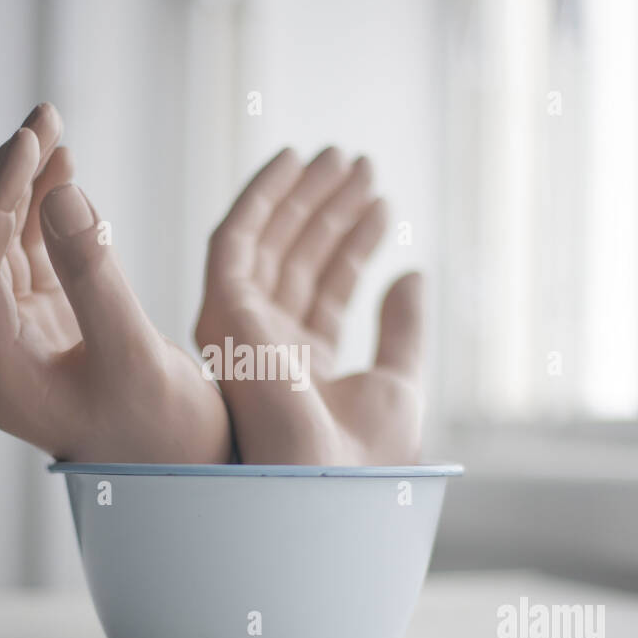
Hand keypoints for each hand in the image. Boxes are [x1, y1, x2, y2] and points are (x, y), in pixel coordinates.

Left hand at [0, 103, 231, 462]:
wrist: (190, 477)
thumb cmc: (167, 437)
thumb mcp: (136, 355)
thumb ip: (94, 275)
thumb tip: (56, 193)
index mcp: (4, 374)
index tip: (30, 145)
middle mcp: (3, 354)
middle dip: (7, 179)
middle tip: (42, 117)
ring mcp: (26, 340)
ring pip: (8, 247)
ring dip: (28, 189)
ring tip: (55, 129)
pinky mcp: (55, 329)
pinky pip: (38, 259)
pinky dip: (50, 214)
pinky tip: (66, 174)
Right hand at [194, 147, 423, 464]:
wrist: (325, 480)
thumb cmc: (364, 456)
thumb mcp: (398, 381)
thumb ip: (403, 329)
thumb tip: (414, 274)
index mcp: (302, 365)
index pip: (327, 288)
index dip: (355, 244)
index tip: (384, 205)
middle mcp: (266, 344)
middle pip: (298, 260)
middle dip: (330, 211)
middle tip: (365, 165)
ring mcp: (242, 329)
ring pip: (270, 243)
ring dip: (304, 195)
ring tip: (346, 157)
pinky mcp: (223, 312)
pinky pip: (235, 241)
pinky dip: (260, 197)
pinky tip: (292, 161)